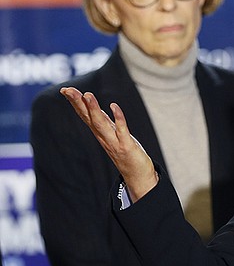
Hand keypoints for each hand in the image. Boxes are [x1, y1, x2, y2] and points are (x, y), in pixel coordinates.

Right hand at [60, 87, 157, 201]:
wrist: (137, 176)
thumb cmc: (125, 153)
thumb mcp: (112, 134)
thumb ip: (104, 122)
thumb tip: (94, 107)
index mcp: (100, 133)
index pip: (85, 115)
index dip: (75, 102)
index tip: (65, 89)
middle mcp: (103, 137)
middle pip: (89, 117)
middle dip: (78, 103)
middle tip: (67, 89)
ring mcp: (114, 142)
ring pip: (101, 123)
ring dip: (94, 109)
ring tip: (87, 95)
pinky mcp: (126, 146)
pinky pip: (122, 130)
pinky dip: (118, 118)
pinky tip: (114, 106)